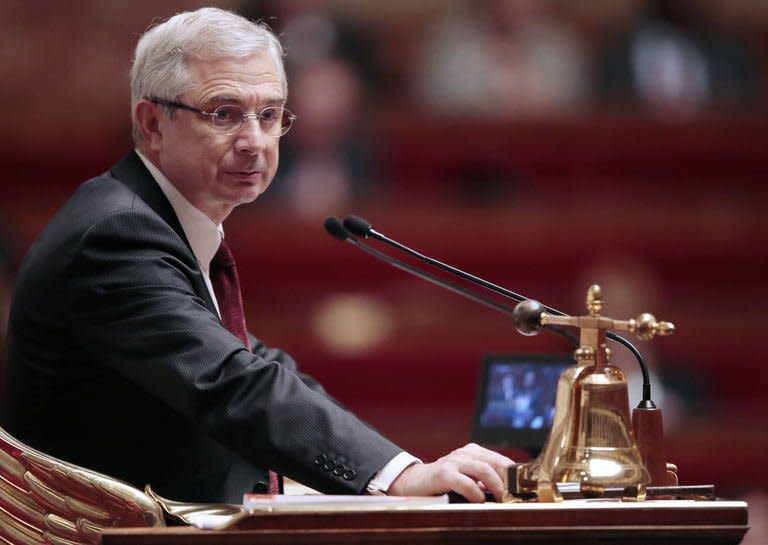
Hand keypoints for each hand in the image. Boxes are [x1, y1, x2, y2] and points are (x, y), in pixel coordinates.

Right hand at [387, 443, 513, 501]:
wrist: (414, 482)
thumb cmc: (444, 483)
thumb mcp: (467, 478)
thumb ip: (485, 481)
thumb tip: (509, 493)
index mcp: (473, 452)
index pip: (502, 460)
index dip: (515, 475)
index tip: (524, 489)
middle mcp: (465, 453)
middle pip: (495, 463)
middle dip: (508, 481)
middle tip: (515, 498)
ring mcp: (454, 461)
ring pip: (483, 469)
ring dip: (496, 486)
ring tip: (501, 500)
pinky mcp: (443, 473)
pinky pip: (465, 482)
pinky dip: (475, 492)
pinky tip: (479, 501)